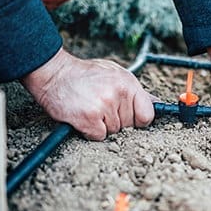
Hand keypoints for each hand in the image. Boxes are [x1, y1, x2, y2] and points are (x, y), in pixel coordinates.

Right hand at [22, 48, 154, 139]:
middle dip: (117, 121)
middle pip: (129, 126)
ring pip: (114, 132)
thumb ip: (135, 91)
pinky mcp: (89, 118)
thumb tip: (157, 103)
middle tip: (100, 106)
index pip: (148, 115)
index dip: (138, 120)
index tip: (129, 117)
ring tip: (90, 108)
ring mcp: (104, 106)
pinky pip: (99, 136)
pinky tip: (83, 117)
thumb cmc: (84, 75)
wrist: (54, 74)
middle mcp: (118, 94)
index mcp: (128, 83)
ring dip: (102, 126)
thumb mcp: (114, 74)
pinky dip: (90, 131)